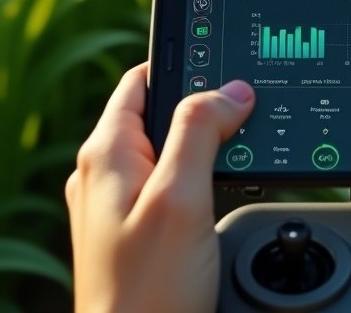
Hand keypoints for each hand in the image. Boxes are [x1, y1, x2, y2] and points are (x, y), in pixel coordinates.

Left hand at [65, 63, 255, 312]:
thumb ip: (201, 132)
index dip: (186, 63)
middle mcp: (105, 174)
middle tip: (245, 112)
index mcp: (107, 153)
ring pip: (169, 148)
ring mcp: (118, 205)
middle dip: (204, 107)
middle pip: (162, 111)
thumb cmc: (147, 292)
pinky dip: (201, 175)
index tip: (225, 61)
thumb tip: (231, 90)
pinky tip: (224, 188)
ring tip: (239, 150)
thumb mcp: (180, 197)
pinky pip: (170, 182)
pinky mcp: (135, 232)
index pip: (143, 77)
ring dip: (206, 144)